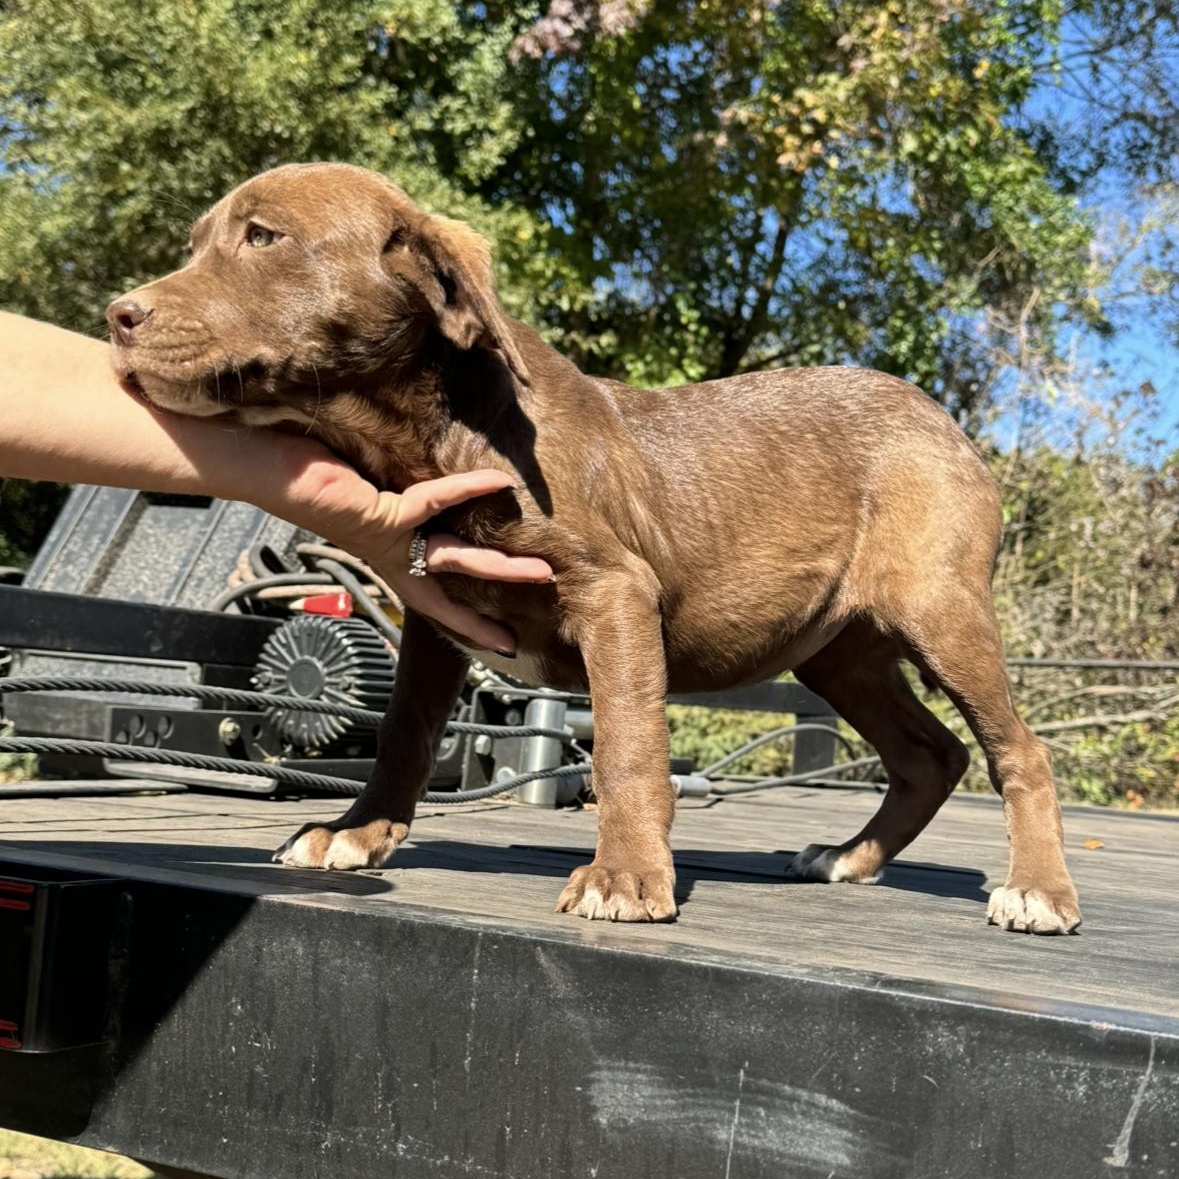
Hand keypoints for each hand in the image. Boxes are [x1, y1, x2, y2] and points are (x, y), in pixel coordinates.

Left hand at [293, 461, 550, 653]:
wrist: (262, 469)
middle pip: (452, 586)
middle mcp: (391, 555)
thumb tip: (434, 468)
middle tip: (535, 616)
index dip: (468, 622)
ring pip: (452, 559)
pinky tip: (500, 483)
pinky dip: (467, 489)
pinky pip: (433, 501)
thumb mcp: (365, 484)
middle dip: (495, 603)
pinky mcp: (380, 516)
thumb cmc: (305, 472)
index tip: (503, 644)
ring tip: (542, 571)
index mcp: (388, 556)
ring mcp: (388, 540)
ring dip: (498, 568)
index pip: (435, 595)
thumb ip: (398, 488)